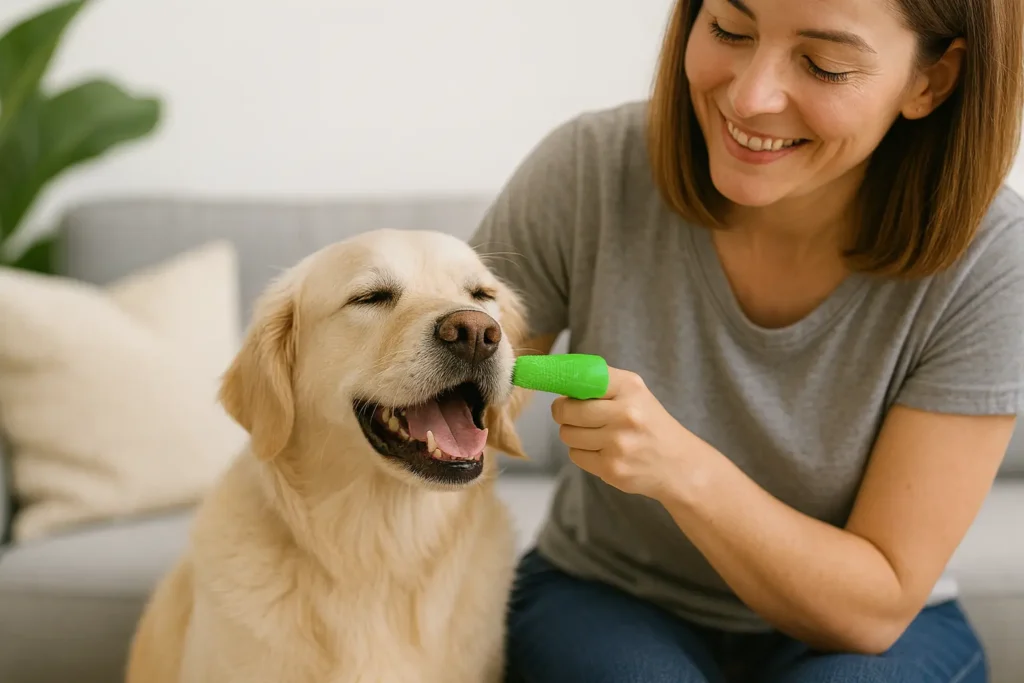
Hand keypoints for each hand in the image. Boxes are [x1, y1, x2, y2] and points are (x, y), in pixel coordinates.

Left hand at [550, 366, 708, 501]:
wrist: (679, 465)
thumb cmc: (648, 424)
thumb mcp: (635, 393)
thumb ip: (600, 382)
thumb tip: (560, 381)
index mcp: (630, 388)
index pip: (581, 379)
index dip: (566, 388)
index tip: (565, 394)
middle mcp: (626, 413)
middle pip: (567, 410)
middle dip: (564, 413)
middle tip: (573, 416)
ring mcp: (619, 443)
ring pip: (567, 434)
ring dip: (574, 434)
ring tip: (594, 435)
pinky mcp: (612, 468)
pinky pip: (576, 455)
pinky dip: (583, 453)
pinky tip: (603, 452)